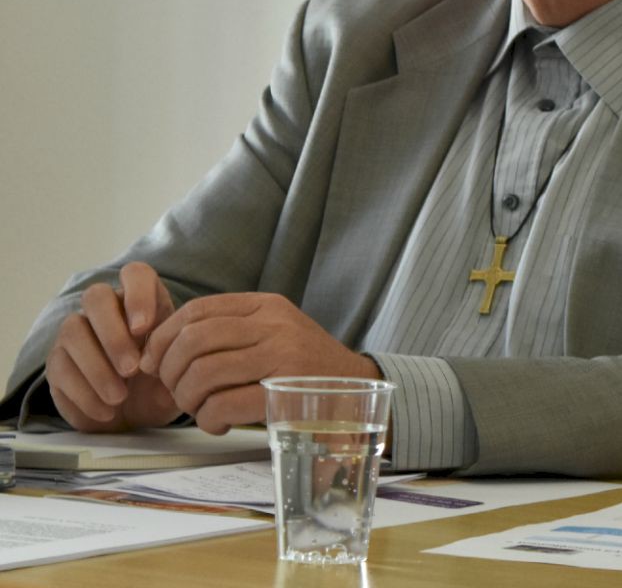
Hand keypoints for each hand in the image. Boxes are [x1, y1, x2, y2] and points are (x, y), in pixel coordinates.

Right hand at [45, 262, 182, 430]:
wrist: (135, 416)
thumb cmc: (160, 383)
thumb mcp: (179, 370)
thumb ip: (178, 356)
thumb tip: (166, 354)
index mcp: (142, 301)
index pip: (135, 274)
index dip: (137, 295)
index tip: (145, 329)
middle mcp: (106, 310)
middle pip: (96, 296)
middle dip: (113, 334)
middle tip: (132, 370)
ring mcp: (77, 333)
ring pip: (72, 330)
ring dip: (97, 366)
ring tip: (120, 397)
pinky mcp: (58, 363)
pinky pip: (60, 368)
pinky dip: (84, 392)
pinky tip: (107, 411)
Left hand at [140, 293, 378, 433]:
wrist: (359, 391)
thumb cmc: (305, 369)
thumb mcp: (275, 334)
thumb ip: (230, 332)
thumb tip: (160, 349)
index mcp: (267, 306)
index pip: (198, 310)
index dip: (163, 337)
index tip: (153, 362)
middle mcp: (275, 325)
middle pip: (193, 341)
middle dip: (169, 371)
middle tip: (174, 392)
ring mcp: (282, 357)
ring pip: (203, 374)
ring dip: (188, 399)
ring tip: (198, 410)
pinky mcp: (285, 393)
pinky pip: (222, 405)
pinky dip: (208, 420)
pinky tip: (219, 424)